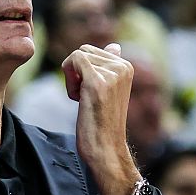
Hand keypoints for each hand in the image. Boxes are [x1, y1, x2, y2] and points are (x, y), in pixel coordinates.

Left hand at [62, 43, 139, 194]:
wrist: (106, 149)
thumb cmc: (103, 123)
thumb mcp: (110, 90)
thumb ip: (111, 66)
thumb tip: (115, 45)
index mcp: (126, 66)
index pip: (93, 51)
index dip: (83, 72)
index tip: (91, 94)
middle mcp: (123, 66)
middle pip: (84, 51)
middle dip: (77, 73)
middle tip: (86, 98)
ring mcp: (112, 73)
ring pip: (77, 56)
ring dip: (72, 79)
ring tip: (85, 100)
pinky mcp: (97, 82)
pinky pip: (73, 60)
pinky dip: (68, 80)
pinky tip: (78, 99)